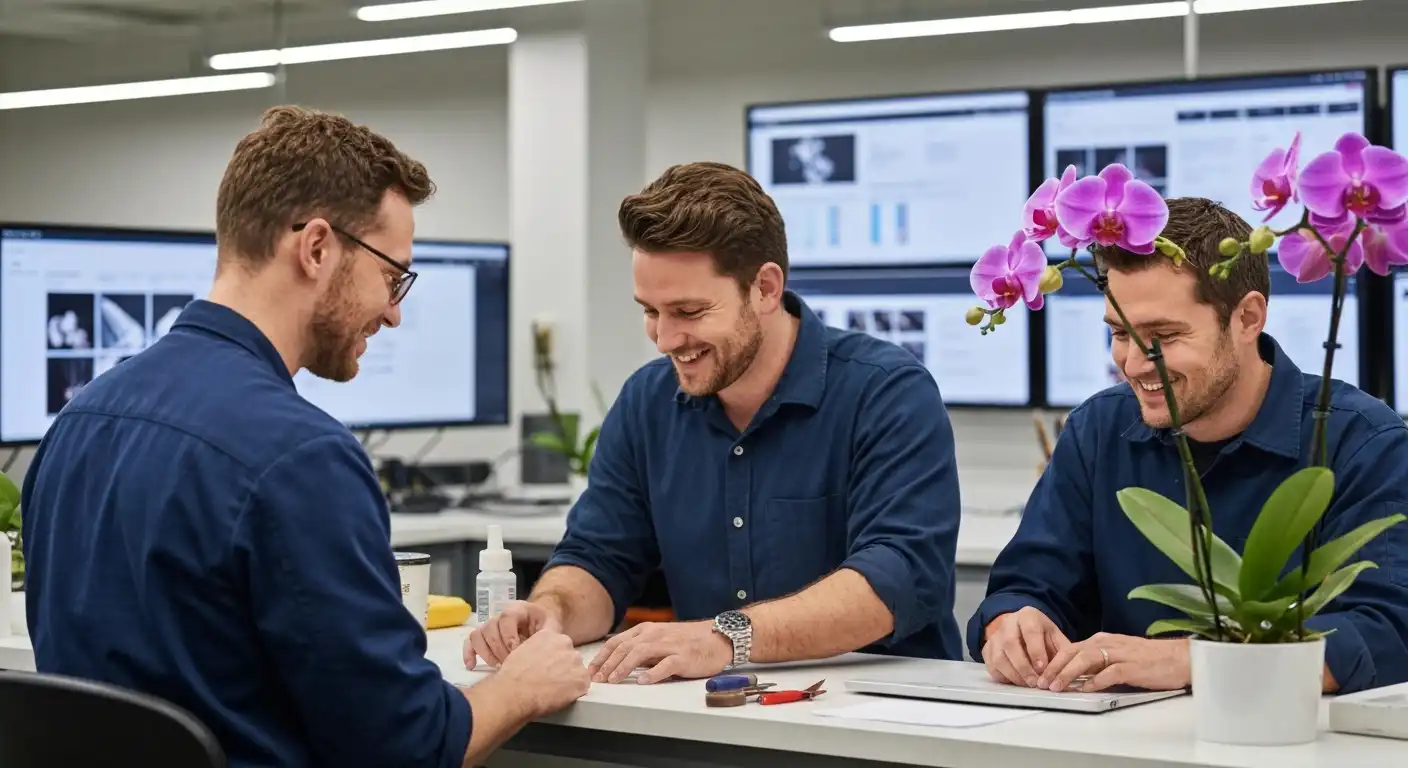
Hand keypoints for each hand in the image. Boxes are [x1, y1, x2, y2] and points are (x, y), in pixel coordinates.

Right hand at [464, 600, 561, 668]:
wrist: (539, 627)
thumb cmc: (546, 629)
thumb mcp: (552, 628)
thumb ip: (550, 633)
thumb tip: (546, 644)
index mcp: (519, 609)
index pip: (507, 616)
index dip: (509, 635)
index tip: (516, 651)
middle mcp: (501, 616)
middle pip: (491, 627)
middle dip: (499, 649)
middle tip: (510, 664)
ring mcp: (490, 626)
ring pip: (478, 634)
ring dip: (486, 653)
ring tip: (499, 666)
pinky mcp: (483, 637)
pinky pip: (470, 642)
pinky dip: (469, 653)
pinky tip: (472, 666)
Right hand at [492, 629, 591, 716]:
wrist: (516, 692)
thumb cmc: (513, 676)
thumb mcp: (522, 650)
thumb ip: (537, 649)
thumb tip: (540, 657)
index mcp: (550, 635)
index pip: (559, 640)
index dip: (555, 655)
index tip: (551, 663)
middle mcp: (566, 643)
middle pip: (570, 656)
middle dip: (563, 666)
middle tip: (550, 678)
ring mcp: (576, 661)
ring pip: (577, 671)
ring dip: (569, 679)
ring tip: (553, 689)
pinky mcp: (582, 679)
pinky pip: (582, 686)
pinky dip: (574, 693)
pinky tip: (560, 696)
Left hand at [587, 621, 731, 684]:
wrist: (717, 637)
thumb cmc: (688, 640)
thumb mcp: (660, 638)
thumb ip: (641, 647)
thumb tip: (618, 661)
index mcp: (647, 630)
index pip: (617, 642)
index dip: (602, 656)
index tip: (591, 670)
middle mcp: (655, 635)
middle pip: (624, 647)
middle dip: (607, 664)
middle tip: (597, 679)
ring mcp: (669, 645)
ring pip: (640, 653)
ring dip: (623, 667)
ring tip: (613, 681)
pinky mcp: (683, 657)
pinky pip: (665, 665)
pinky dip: (652, 673)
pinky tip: (642, 682)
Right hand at [981, 607, 1070, 686]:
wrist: (1023, 631)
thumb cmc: (1043, 637)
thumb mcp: (1056, 638)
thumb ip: (1062, 653)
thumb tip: (1064, 672)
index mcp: (1028, 616)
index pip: (1030, 631)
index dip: (1036, 651)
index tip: (1043, 668)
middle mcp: (1008, 623)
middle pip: (1010, 643)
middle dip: (1023, 666)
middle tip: (1035, 682)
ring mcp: (995, 636)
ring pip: (998, 656)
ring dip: (1013, 674)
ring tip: (1027, 684)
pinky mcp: (987, 649)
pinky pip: (991, 665)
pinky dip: (1003, 676)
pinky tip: (1016, 681)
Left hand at [1039, 633, 1189, 692]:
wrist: (1180, 657)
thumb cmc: (1150, 659)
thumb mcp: (1118, 655)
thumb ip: (1098, 662)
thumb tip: (1076, 675)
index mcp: (1103, 640)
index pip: (1070, 648)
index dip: (1053, 661)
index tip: (1041, 675)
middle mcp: (1108, 644)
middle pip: (1073, 652)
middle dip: (1054, 667)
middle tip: (1041, 682)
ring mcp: (1120, 654)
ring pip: (1086, 659)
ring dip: (1068, 673)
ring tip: (1056, 686)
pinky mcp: (1132, 667)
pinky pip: (1109, 672)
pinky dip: (1095, 680)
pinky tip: (1085, 689)